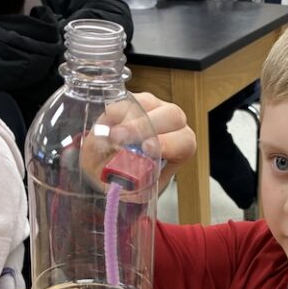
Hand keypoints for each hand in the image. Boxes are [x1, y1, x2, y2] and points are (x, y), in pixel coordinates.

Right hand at [79, 92, 195, 193]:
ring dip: (127, 118)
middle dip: (144, 126)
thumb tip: (121, 181)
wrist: (117, 170)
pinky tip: (104, 127)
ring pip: (147, 102)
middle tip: (121, 138)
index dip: (168, 144)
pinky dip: (113, 113)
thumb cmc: (134, 179)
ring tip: (111, 134)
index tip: (147, 150)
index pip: (183, 141)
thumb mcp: (137, 189)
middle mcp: (173, 123)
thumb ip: (134, 184)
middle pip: (170, 115)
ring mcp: (154, 107)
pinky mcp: (133, 100)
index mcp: (182, 145)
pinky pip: (124, 100)